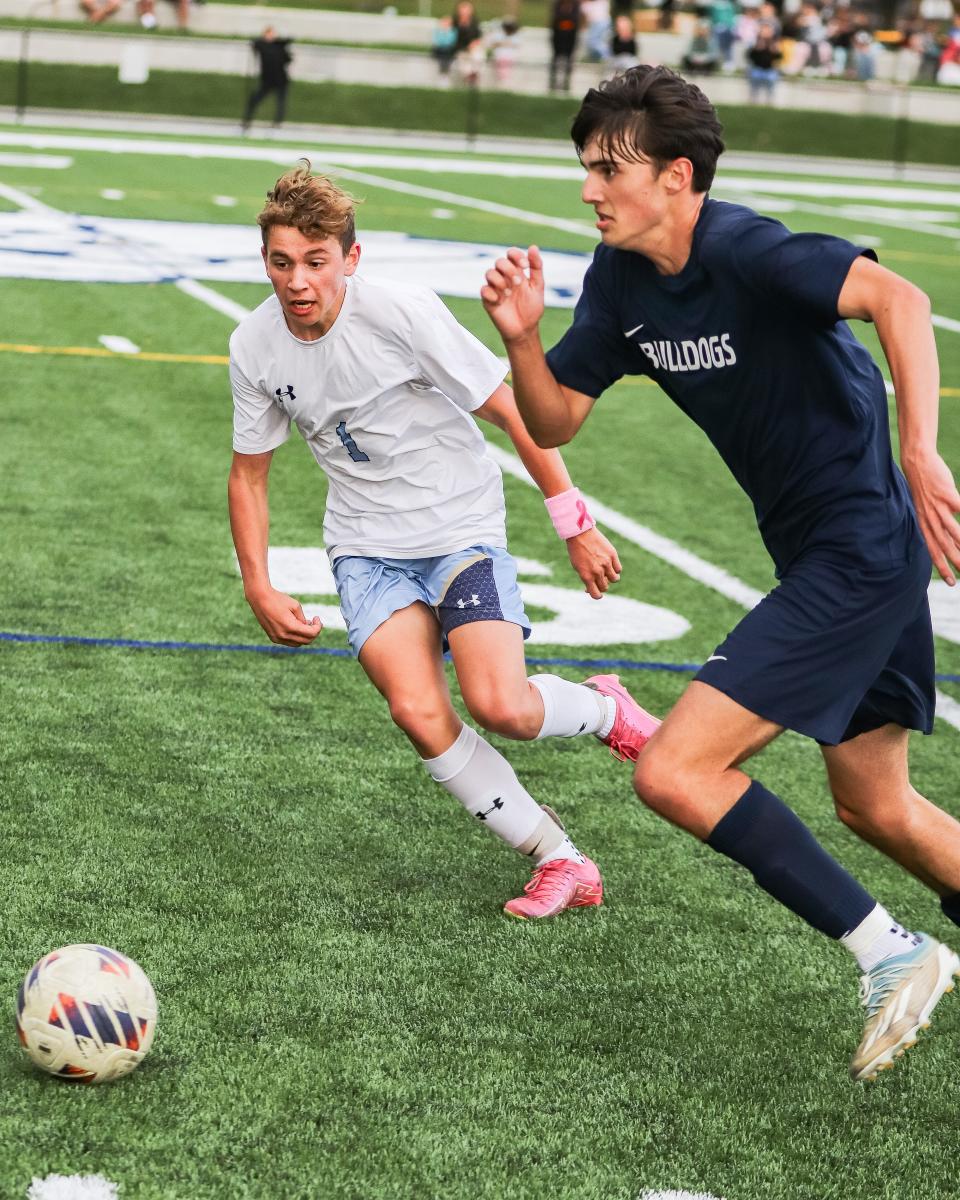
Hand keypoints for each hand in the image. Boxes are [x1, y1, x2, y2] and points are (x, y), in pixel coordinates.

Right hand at [247, 587, 322, 645]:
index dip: (318, 627)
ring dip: (304, 636)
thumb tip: (306, 627)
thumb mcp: (295, 606)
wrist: (259, 598)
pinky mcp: (273, 638)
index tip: (317, 618)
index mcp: (290, 627)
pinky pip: (289, 642)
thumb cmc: (278, 599)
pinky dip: (295, 637)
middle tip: (314, 622)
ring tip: (305, 624)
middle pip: (306, 641)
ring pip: (298, 643)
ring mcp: (277, 638)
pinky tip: (295, 626)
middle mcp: (283, 636)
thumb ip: (303, 619)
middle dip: (313, 632)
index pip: (311, 634)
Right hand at [481, 246, 544, 342]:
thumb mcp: (537, 286)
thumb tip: (533, 247)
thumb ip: (536, 267)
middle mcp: (504, 278)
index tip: (525, 266)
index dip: (516, 255)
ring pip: (489, 273)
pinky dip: (492, 293)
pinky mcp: (488, 300)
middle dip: (509, 269)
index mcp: (516, 272)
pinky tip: (500, 301)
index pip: (511, 254)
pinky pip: (484, 290)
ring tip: (509, 293)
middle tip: (517, 283)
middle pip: (499, 261)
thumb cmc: (531, 308)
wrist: (525, 330)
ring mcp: (495, 288)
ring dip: (500, 280)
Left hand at [566, 527, 621, 598]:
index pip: (596, 595)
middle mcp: (597, 571)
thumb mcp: (578, 567)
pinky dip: (615, 569)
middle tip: (598, 578)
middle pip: (605, 587)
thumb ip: (587, 578)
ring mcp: (606, 563)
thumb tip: (593, 588)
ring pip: (615, 579)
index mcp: (587, 576)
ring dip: (611, 577)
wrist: (580, 533)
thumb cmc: (577, 551)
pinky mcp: (613, 555)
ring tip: (606, 571)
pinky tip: (610, 565)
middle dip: (602, 584)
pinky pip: (618, 569)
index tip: (596, 592)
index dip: (597, 595)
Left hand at [904, 452, 959, 584]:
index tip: (950, 582)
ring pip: (952, 530)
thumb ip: (938, 523)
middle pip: (943, 544)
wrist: (917, 462)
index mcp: (924, 523)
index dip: (941, 567)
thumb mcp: (927, 508)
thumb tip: (952, 538)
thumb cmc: (925, 486)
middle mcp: (929, 518)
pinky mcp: (946, 494)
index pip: (933, 550)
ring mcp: (938, 507)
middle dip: (954, 562)